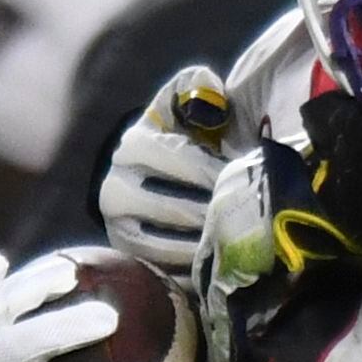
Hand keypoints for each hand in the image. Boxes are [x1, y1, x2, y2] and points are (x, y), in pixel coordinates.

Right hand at [97, 67, 235, 278]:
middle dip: (214, 213)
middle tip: (247, 219)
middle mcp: (114, 189)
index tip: (244, 179)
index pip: (180, 160)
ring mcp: (117, 228)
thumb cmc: (183, 134)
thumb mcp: (187, 101)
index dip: (217, 171)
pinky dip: (191, 273)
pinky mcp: (128, 259)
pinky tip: (218, 266)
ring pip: (165, 246)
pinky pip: (161, 273)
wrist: (155, 172)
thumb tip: (210, 99)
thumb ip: (197, 88)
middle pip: (173, 208)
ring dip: (204, 246)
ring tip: (235, 244)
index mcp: (133, 146)